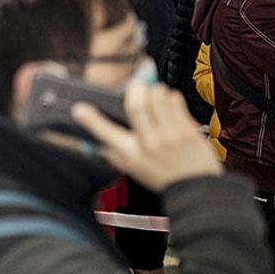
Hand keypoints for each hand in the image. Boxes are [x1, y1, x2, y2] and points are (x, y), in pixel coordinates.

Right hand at [71, 81, 221, 192]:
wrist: (195, 188)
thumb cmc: (163, 177)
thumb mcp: (132, 169)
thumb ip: (114, 153)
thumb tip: (94, 139)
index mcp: (131, 155)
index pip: (106, 133)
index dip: (90, 119)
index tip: (79, 109)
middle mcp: (149, 143)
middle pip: (137, 107)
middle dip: (135, 90)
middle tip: (135, 86)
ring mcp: (170, 136)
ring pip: (158, 100)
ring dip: (154, 91)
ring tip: (154, 92)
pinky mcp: (187, 131)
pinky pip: (176, 103)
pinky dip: (170, 96)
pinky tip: (168, 99)